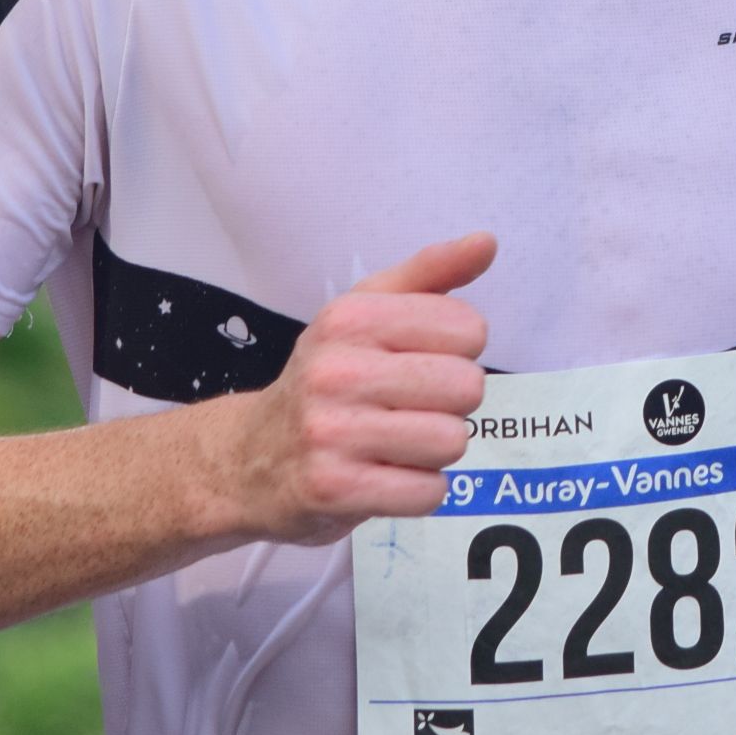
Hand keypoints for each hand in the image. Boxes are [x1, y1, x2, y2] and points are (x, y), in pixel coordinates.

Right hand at [211, 231, 494, 544]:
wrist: (247, 458)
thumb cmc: (324, 379)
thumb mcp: (364, 312)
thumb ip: (430, 274)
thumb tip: (488, 242)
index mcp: (350, 318)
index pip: (468, 329)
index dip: (457, 351)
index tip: (419, 362)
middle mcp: (337, 370)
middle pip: (467, 387)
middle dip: (449, 404)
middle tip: (407, 408)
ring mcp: (332, 433)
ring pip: (452, 442)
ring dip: (434, 451)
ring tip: (394, 443)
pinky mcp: (335, 490)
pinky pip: (428, 493)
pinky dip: (419, 490)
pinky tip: (385, 477)